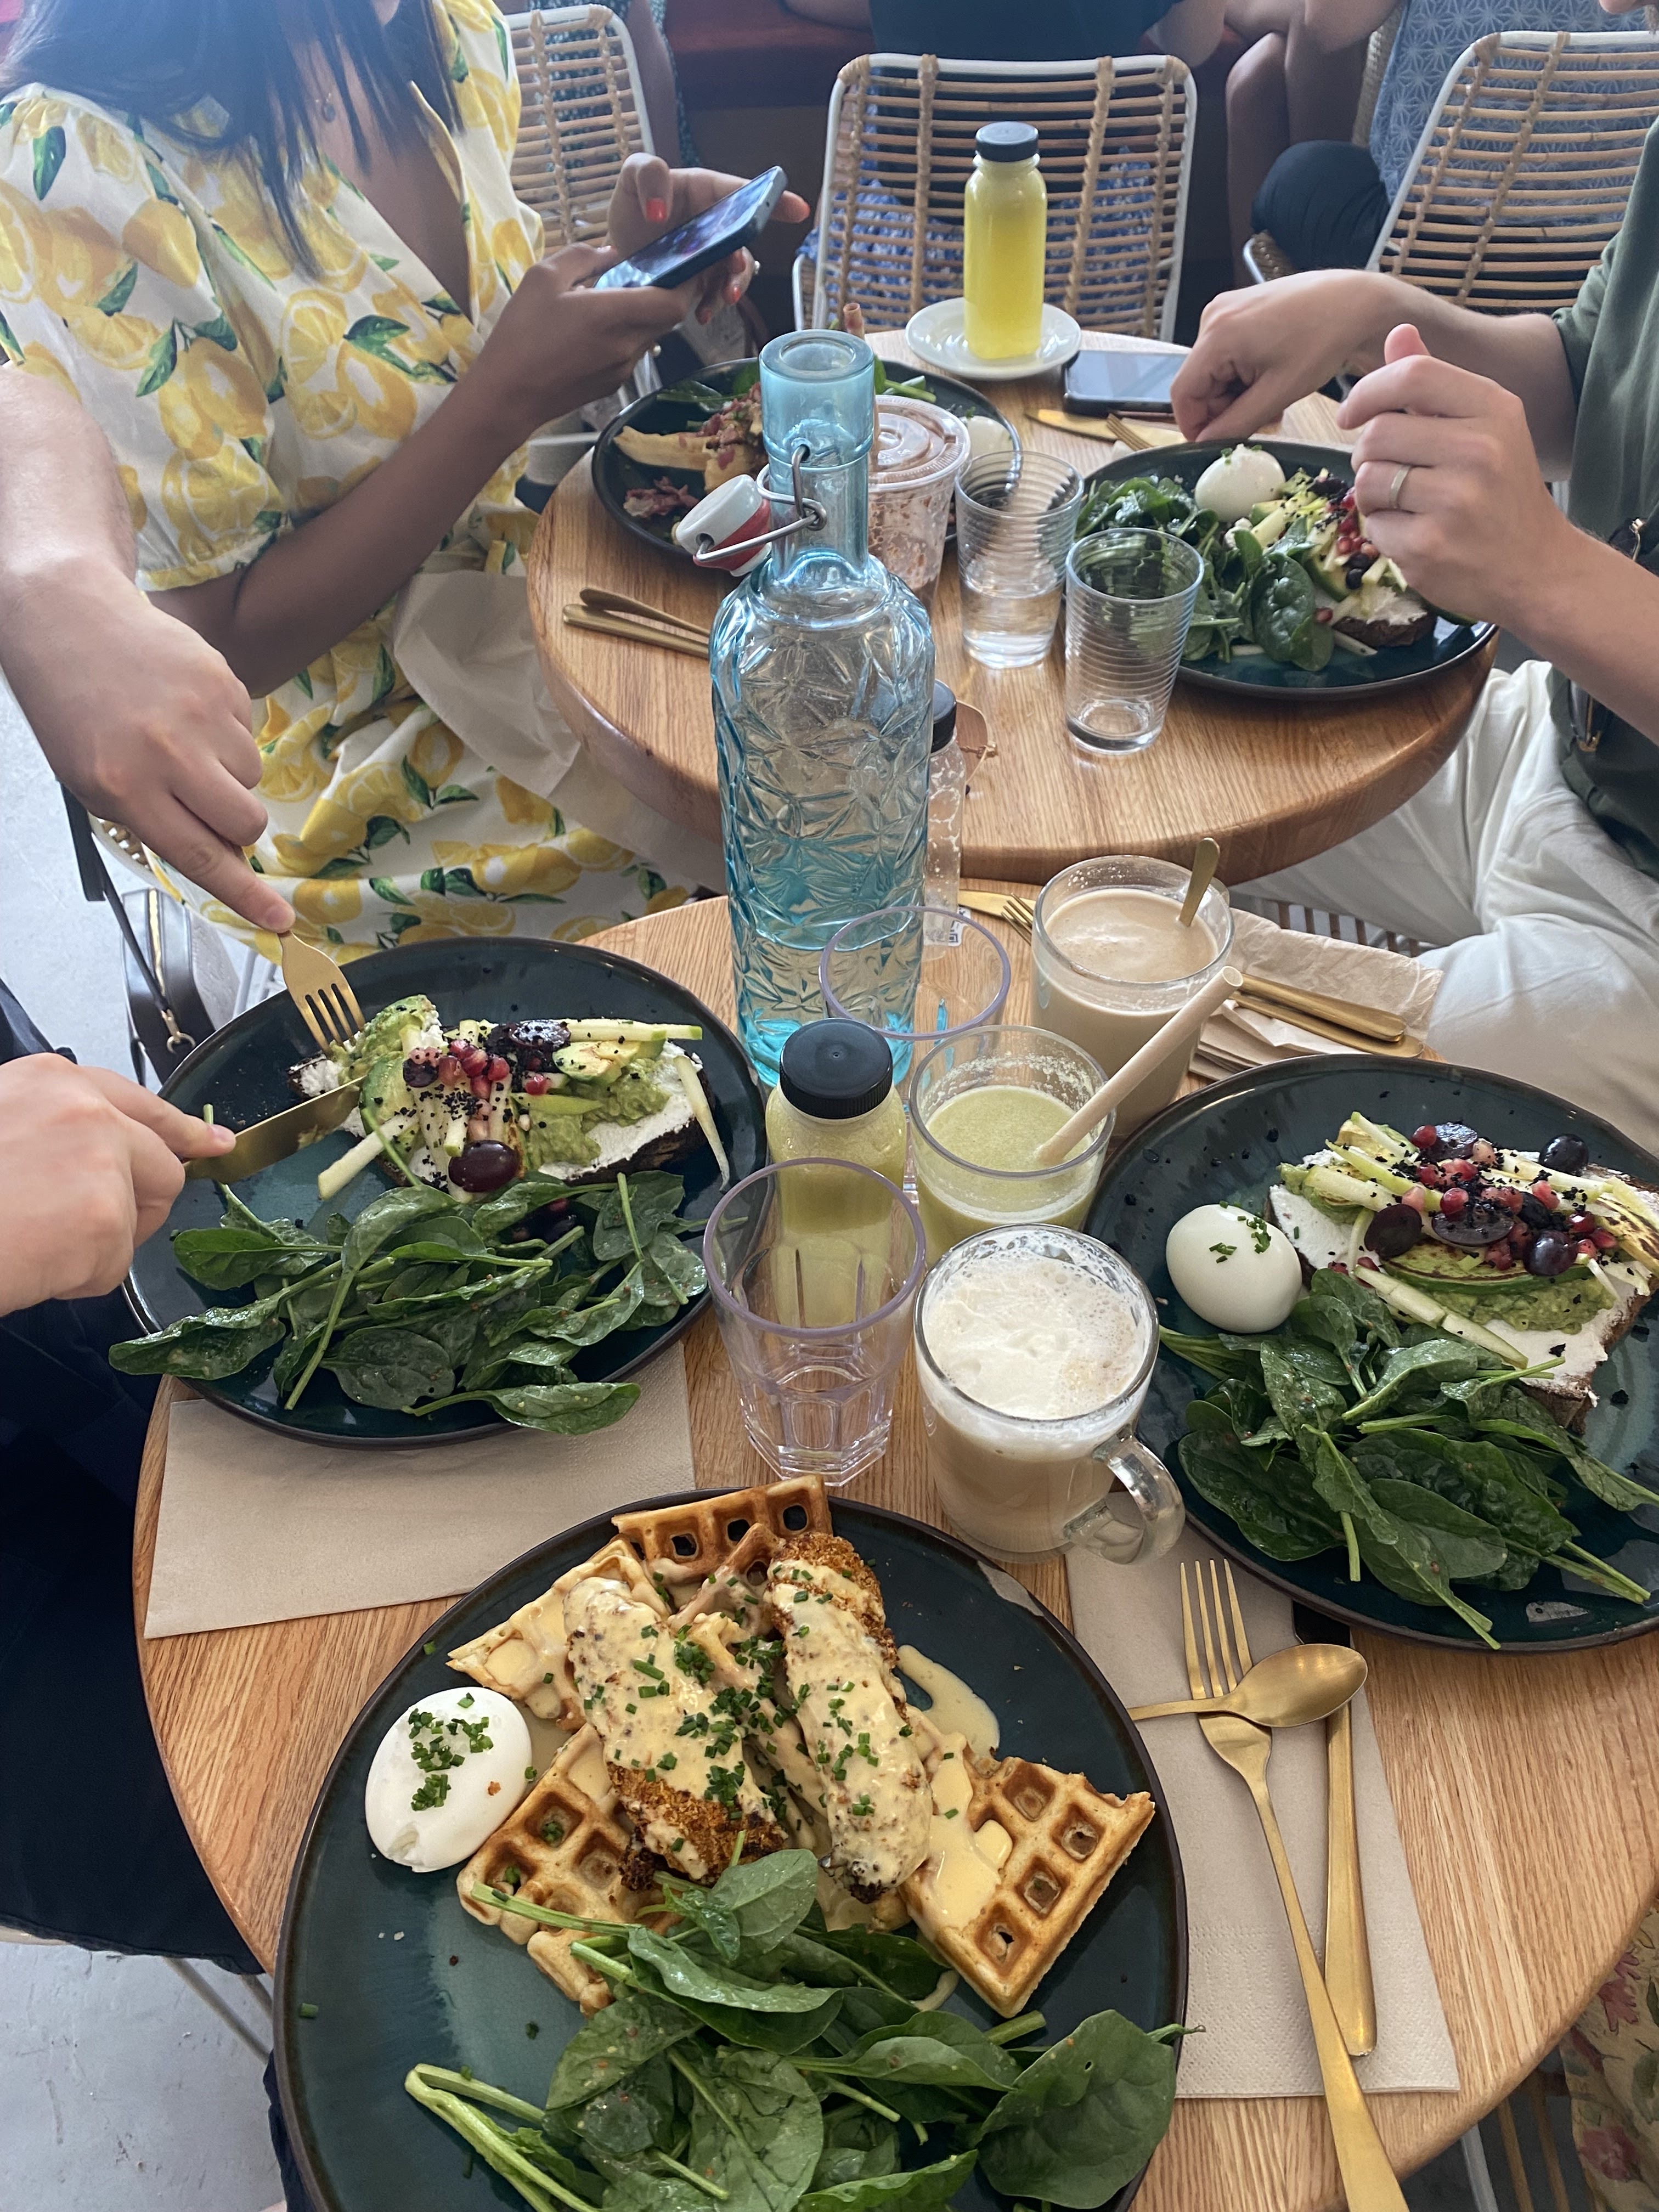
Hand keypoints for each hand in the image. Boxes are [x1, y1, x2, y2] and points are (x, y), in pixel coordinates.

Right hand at [0, 1056, 233, 1313]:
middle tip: (94, 1230)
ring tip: (35, 1241)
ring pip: (138, 1219)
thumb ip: (54, 1132)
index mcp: (50, 1080)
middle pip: (159, 1162)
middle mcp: (85, 1109)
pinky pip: (114, 1264)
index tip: (212, 1142)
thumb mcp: (5, 1130)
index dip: (178, 1128)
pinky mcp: (106, 1216)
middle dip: (138, 1203)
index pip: (137, 1101)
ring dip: (97, 1245)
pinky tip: (35, 1262)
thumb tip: (103, 1161)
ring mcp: (101, 1159)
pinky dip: (78, 1278)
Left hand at [5, 570, 292, 934]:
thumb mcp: (92, 780)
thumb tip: (221, 853)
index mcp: (125, 786)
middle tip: (209, 805)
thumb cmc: (72, 706)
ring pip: (252, 776)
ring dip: (228, 772)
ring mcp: (200, 714)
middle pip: (243, 821)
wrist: (68, 618)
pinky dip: (225, 730)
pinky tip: (186, 708)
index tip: (279, 920)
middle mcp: (167, 753)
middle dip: (237, 826)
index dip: (243, 894)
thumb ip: (152, 820)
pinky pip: (248, 730)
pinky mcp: (222, 681)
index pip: (199, 855)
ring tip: (184, 739)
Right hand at [468, 241, 705, 447]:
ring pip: (650, 337)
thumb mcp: (543, 278)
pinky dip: (626, 337)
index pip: (674, 303)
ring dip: (642, 318)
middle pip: (667, 319)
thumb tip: (611, 253)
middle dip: (664, 296)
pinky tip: (597, 331)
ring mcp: (622, 369)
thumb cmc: (521, 332)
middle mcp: (627, 345)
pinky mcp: (612, 385)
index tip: (683, 267)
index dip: (687, 284)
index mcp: (614, 315)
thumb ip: (582, 257)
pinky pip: (631, 354)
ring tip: (612, 304)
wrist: (507, 395)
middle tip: (646, 277)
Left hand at [607, 155, 809, 321]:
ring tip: (723, 298)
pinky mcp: (703, 283)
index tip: (798, 210)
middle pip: (744, 239)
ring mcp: (712, 256)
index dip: (773, 200)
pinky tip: (700, 313)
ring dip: (733, 286)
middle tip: (733, 270)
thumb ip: (647, 175)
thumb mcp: (631, 178)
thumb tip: (660, 209)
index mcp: (705, 192)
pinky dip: (712, 306)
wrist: (616, 254)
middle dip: (743, 259)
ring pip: (735, 272)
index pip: (743, 192)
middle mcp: (716, 224)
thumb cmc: (631, 208)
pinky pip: (717, 295)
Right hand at [1172, 269, 1389, 442]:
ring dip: (1235, 394)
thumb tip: (1206, 444)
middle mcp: (1212, 318)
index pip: (1182, 393)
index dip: (1195, 426)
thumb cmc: (1323, 341)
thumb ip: (1236, 423)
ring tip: (1270, 399)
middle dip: (1222, 409)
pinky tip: (1268, 379)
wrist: (1355, 302)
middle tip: (1258, 422)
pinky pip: (1226, 353)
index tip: (1217, 444)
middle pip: (1198, 382)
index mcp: (1217, 336)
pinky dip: (1242, 374)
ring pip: (1213, 371)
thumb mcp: (1278, 393)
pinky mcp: (1238, 310)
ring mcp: (1225, 310)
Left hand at [1339, 323, 1569, 625]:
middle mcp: (1478, 449)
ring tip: (1409, 505)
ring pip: (1367, 480)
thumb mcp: (1484, 426)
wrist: (1537, 568)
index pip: (1411, 375)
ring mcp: (1455, 500)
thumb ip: (1435, 383)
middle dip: (1368, 454)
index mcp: (1494, 409)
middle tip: (1393, 472)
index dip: (1368, 391)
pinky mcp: (1430, 546)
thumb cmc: (1503, 492)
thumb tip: (1398, 332)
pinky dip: (1384, 533)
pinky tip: (1418, 535)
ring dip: (1373, 495)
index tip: (1351, 415)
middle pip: (1377, 432)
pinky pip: (1374, 526)